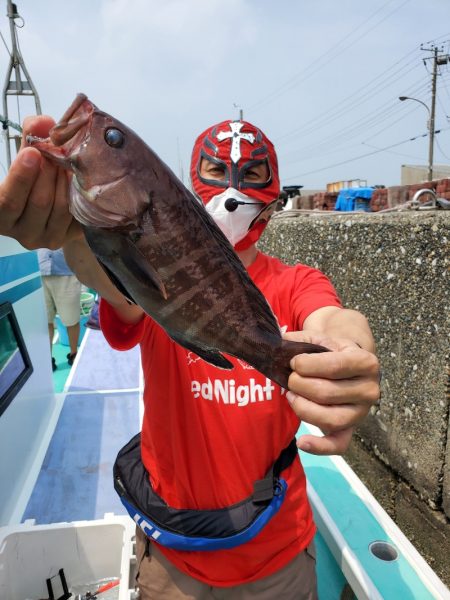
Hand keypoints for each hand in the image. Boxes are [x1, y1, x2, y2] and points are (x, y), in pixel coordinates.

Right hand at [0, 115, 81, 248]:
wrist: (57, 207)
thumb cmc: (35, 178)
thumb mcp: (27, 157)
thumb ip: (31, 138)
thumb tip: (43, 122)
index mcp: (0, 215)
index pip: (6, 202)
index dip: (20, 178)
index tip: (33, 153)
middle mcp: (20, 233)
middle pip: (38, 202)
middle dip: (49, 173)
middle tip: (56, 153)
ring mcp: (45, 239)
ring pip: (59, 208)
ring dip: (66, 180)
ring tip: (66, 162)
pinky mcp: (67, 239)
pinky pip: (75, 215)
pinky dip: (77, 193)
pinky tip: (77, 178)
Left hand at [285, 331, 379, 455]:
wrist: (348, 363)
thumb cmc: (331, 351)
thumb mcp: (321, 338)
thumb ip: (300, 339)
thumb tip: (279, 342)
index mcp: (366, 362)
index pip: (334, 366)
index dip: (307, 365)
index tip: (294, 362)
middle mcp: (370, 390)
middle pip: (327, 393)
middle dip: (300, 385)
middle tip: (290, 379)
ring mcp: (361, 412)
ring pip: (330, 419)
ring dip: (302, 407)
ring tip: (291, 396)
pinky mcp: (351, 429)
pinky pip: (339, 444)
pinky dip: (320, 447)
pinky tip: (302, 442)